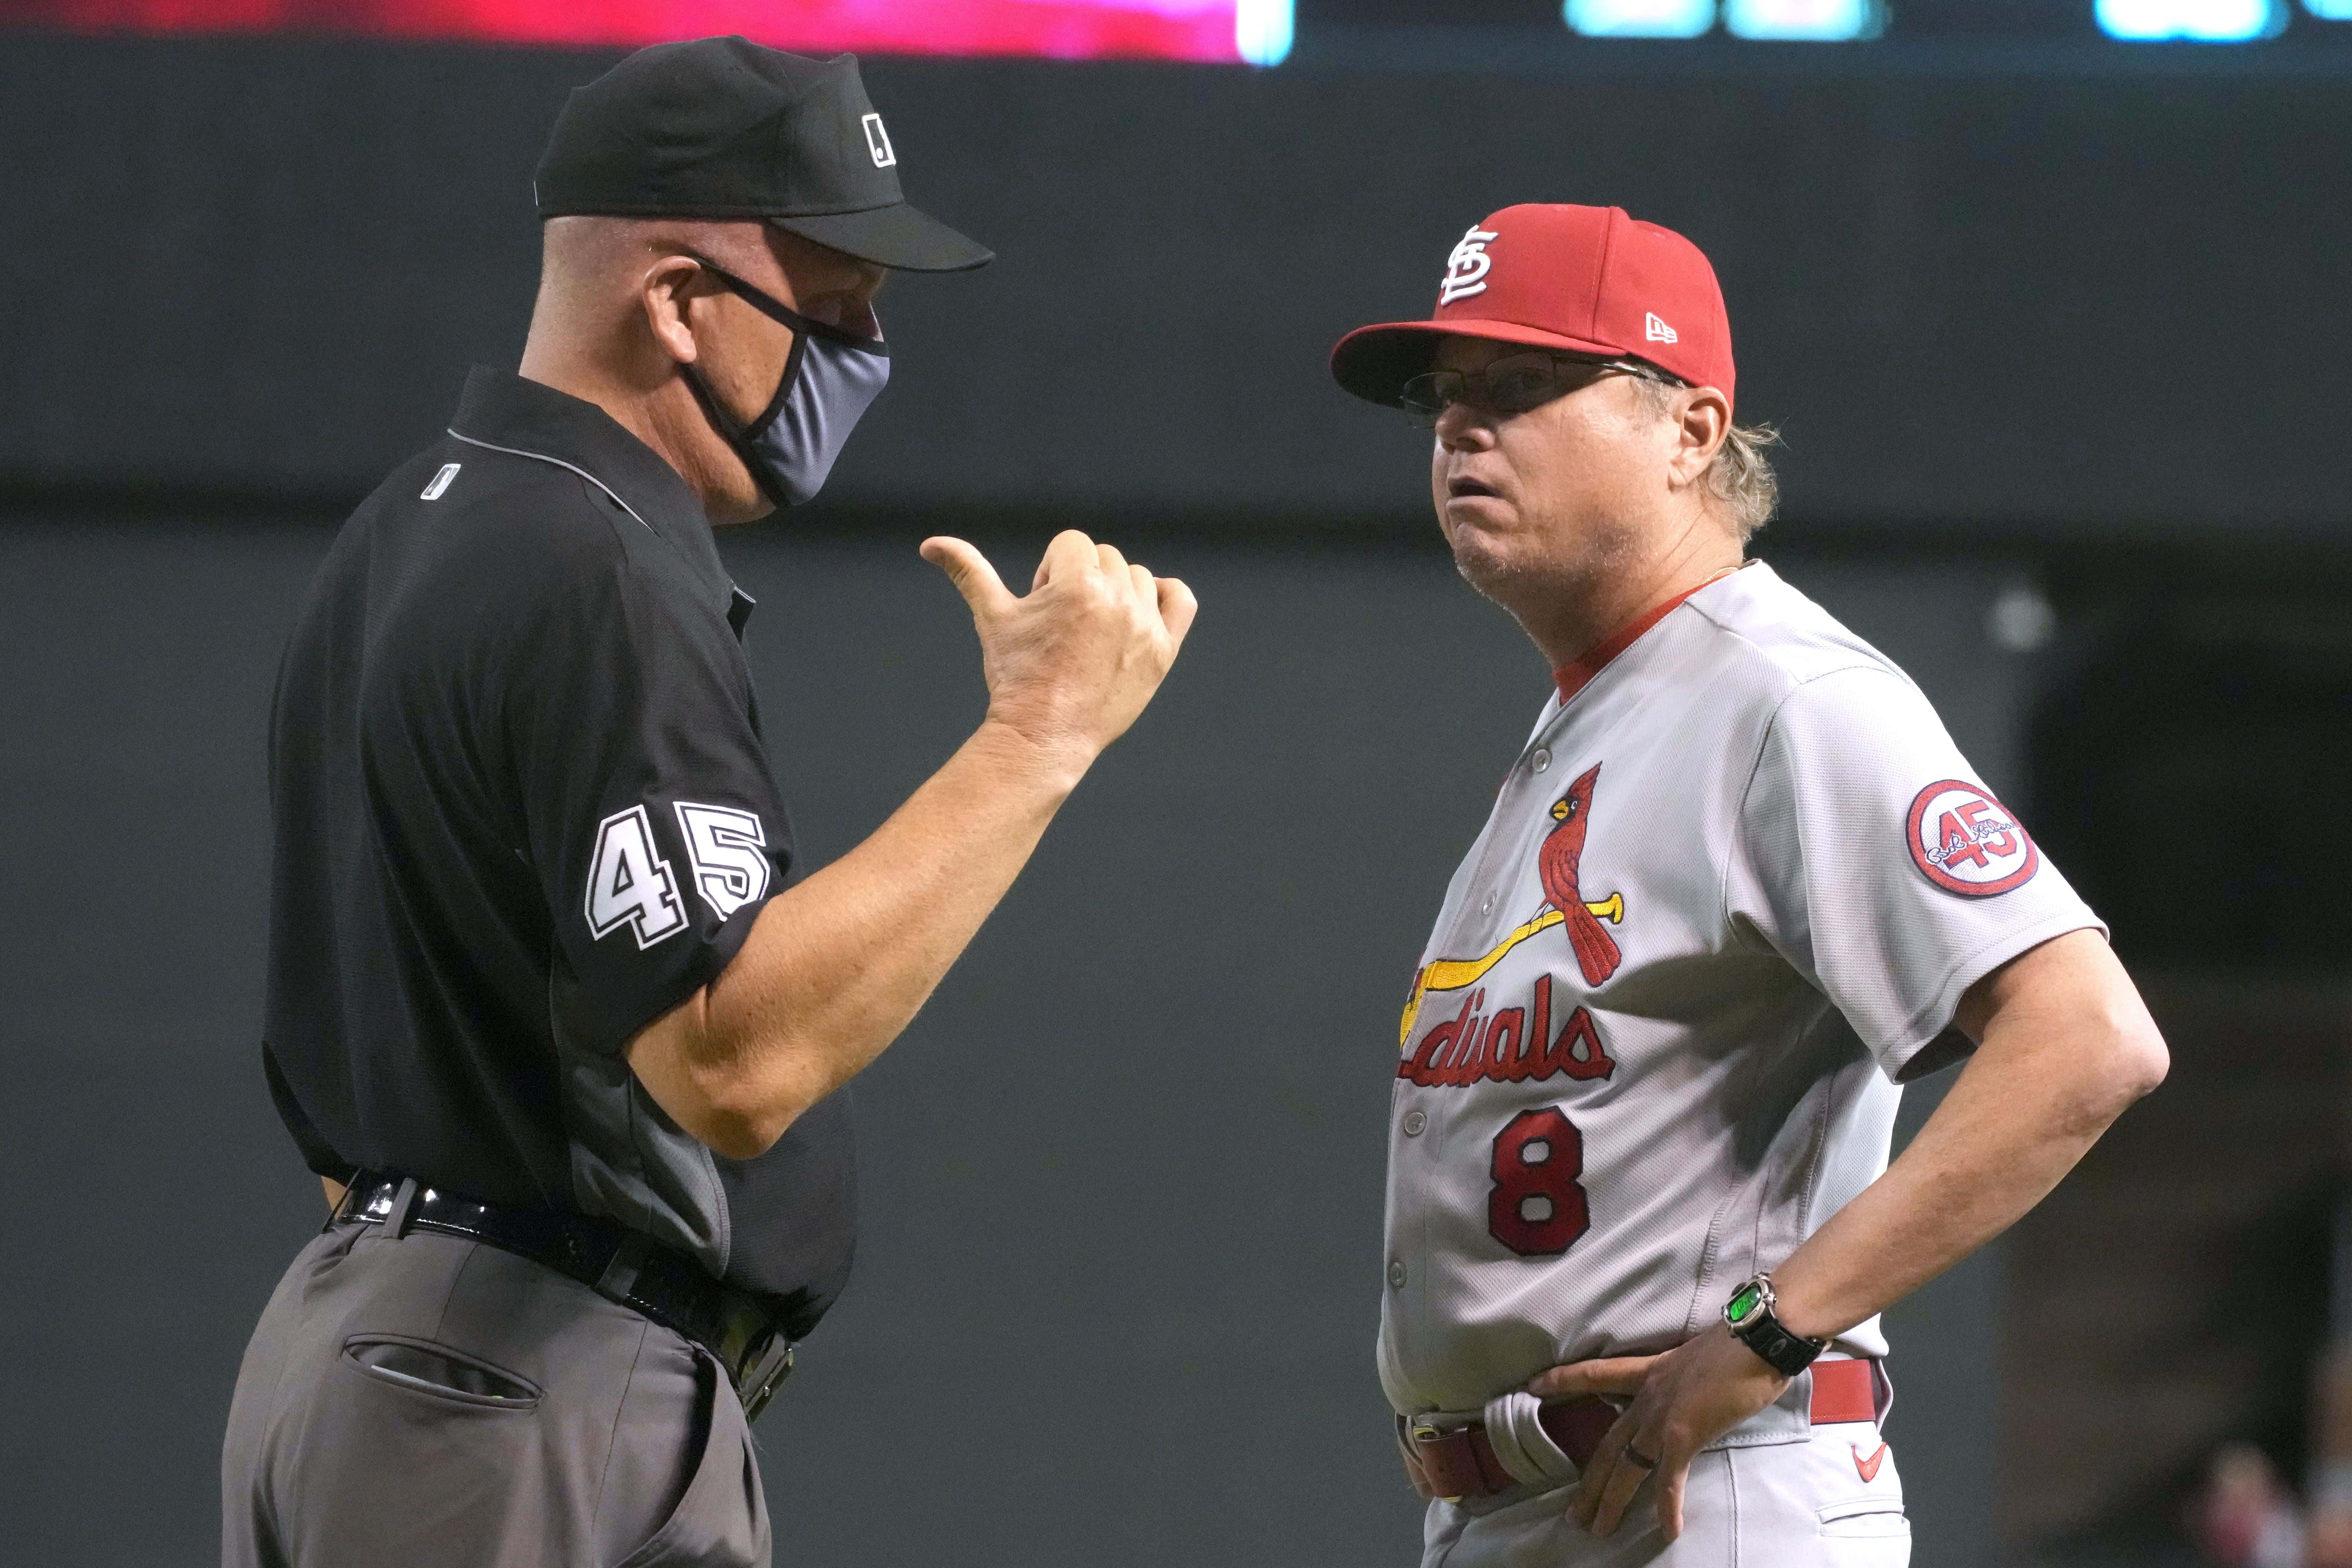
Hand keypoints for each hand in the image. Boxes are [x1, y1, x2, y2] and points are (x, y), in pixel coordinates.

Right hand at [921, 530, 1196, 776]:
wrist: (1045, 737)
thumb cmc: (1015, 675)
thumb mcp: (992, 617)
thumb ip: (968, 571)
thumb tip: (930, 545)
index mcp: (1079, 584)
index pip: (1072, 544)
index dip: (1052, 574)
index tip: (1043, 611)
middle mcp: (1118, 600)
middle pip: (1104, 558)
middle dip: (1081, 582)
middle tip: (1064, 628)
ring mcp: (1145, 627)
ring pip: (1137, 576)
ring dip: (1115, 592)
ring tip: (1092, 632)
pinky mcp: (1164, 652)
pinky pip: (1181, 600)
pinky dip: (1164, 598)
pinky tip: (1139, 614)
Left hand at [1531, 1322, 1789, 1541]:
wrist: (1758, 1337)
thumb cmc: (1740, 1344)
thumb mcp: (1700, 1360)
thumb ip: (1688, 1382)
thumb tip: (1695, 1396)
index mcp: (1651, 1372)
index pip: (1597, 1374)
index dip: (1564, 1379)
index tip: (1534, 1385)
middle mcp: (1649, 1396)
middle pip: (1608, 1444)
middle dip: (1589, 1482)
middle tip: (1573, 1513)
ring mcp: (1662, 1416)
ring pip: (1626, 1467)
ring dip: (1611, 1501)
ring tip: (1598, 1528)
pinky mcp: (1684, 1434)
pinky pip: (1668, 1479)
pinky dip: (1667, 1506)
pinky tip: (1668, 1530)